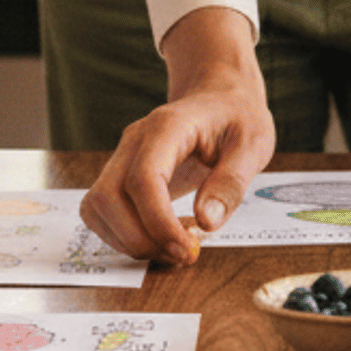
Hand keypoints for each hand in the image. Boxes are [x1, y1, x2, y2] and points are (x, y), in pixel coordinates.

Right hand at [80, 5, 274, 261]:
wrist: (219, 95)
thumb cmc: (237, 117)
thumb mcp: (253, 143)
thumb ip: (231, 182)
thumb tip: (207, 222)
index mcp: (168, 126)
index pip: (144, 178)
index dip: (158, 223)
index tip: (188, 250)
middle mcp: (135, 139)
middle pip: (107, 197)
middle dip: (140, 239)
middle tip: (184, 255)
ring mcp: (122, 156)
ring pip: (97, 207)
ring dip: (128, 241)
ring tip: (173, 248)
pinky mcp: (119, 174)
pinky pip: (101, 212)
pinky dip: (123, 236)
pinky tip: (159, 237)